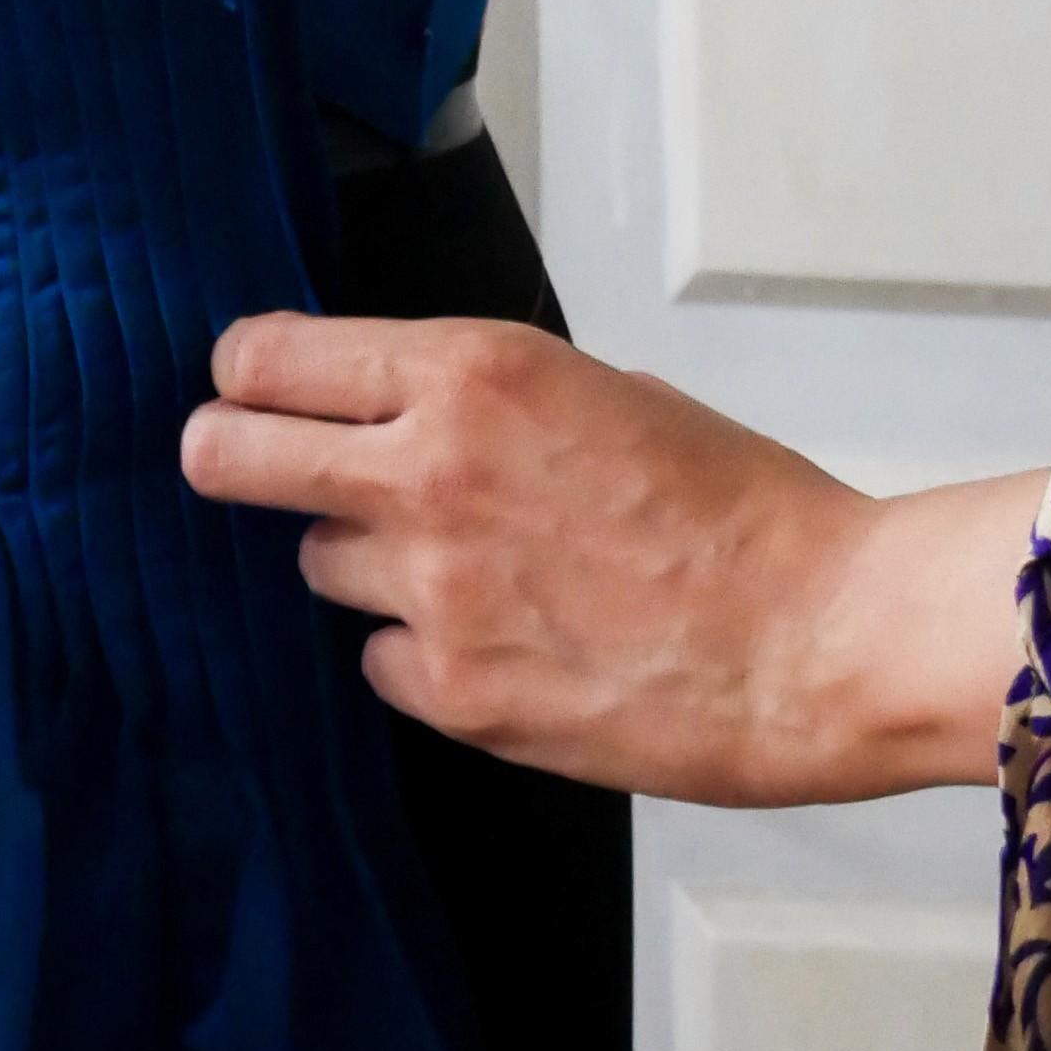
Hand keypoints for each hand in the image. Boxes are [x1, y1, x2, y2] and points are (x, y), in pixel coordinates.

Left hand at [181, 308, 1038, 803]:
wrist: (825, 636)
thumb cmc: (744, 510)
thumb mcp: (604, 391)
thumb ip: (486, 400)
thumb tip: (409, 409)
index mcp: (469, 373)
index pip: (265, 359)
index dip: (245, 377)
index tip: (247, 388)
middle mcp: (426, 472)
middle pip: (226, 457)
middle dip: (225, 458)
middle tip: (237, 466)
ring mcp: (431, 589)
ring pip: (317, 564)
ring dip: (366, 564)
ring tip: (469, 572)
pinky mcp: (452, 692)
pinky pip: (380, 660)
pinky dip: (421, 653)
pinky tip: (505, 645)